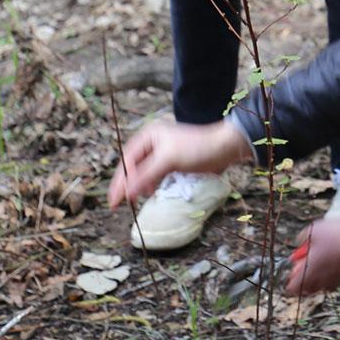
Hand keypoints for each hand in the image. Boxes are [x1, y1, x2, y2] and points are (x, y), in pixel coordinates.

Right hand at [108, 116, 249, 208]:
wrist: (224, 148)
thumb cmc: (197, 148)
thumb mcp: (168, 160)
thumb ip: (146, 175)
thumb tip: (126, 192)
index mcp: (148, 135)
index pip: (127, 160)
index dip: (120, 181)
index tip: (114, 200)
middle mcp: (153, 141)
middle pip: (132, 165)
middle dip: (127, 183)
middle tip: (119, 204)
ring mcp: (162, 151)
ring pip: (142, 171)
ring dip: (139, 184)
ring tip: (140, 197)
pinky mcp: (172, 161)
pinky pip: (154, 174)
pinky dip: (150, 184)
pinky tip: (151, 192)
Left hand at [285, 219, 339, 296]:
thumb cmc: (338, 238)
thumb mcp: (314, 230)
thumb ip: (302, 237)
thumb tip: (299, 242)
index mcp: (308, 274)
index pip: (291, 289)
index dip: (290, 278)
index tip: (294, 265)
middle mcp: (320, 282)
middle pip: (306, 286)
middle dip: (304, 274)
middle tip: (308, 257)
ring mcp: (334, 281)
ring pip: (320, 282)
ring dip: (318, 271)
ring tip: (324, 253)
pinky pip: (333, 277)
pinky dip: (331, 269)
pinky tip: (337, 253)